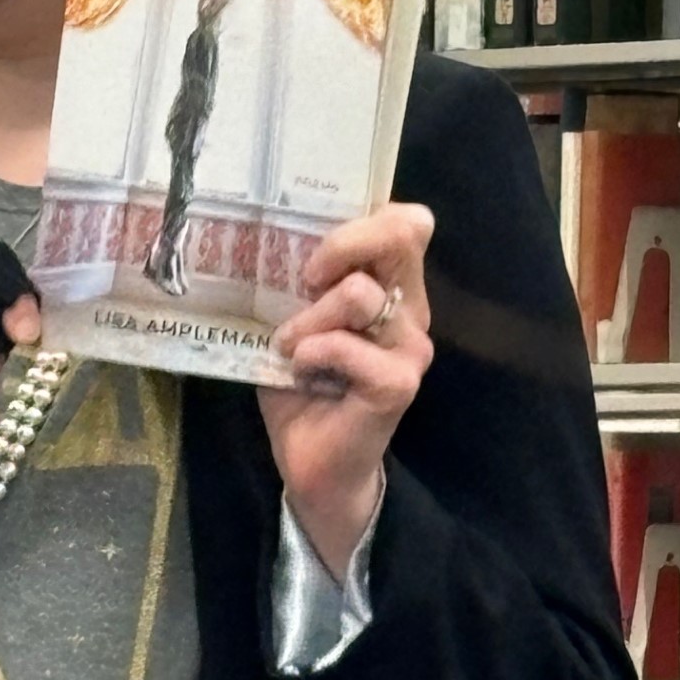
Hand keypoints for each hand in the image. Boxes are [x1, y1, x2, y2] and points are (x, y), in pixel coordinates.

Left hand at [257, 204, 434, 578]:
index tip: (316, 249)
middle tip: (304, 279)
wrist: (311, 460)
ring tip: (289, 344)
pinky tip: (300, 370)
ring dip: (308, 318)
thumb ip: (302, 281)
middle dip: (341, 245)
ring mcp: (409, 347)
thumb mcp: (294, 319)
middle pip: (400, 236)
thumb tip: (269, 237)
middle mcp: (409, 309)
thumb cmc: (301, 383)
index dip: (365, 218)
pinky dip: (312, 352)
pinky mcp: (398, 383)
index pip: (405, 223)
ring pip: (358, 295)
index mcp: (390, 287)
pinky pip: (347, 346)